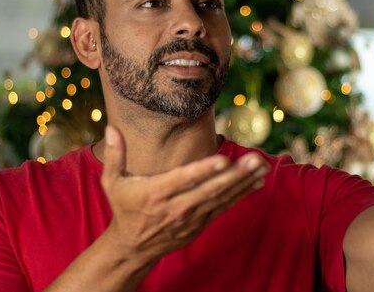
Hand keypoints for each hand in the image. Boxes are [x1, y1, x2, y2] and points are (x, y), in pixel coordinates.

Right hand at [100, 125, 268, 261]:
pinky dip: (241, 195)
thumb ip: (115, 154)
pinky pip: (223, 207)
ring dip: (243, 182)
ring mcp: (190, 217)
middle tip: (255, 160)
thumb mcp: (112, 181)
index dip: (204, 170)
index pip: (183, 179)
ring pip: (220, 198)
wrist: (132, 246)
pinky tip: (256, 182)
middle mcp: (176, 206)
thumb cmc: (124, 207)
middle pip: (209, 189)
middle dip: (235, 174)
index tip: (223, 159)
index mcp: (155, 193)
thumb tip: (112, 128)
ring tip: (262, 167)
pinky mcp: (199, 223)